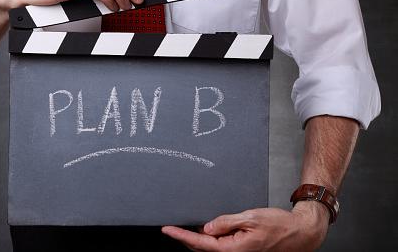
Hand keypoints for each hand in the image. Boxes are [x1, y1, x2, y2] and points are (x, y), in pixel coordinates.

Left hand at [162, 202, 329, 251]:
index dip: (181, 236)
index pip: (200, 244)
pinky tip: (208, 229)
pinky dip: (211, 239)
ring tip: (187, 226)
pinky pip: (221, 246)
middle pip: (202, 249)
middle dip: (186, 238)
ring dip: (198, 239)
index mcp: (233, 249)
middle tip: (172, 227)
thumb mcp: (250, 217)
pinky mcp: (243, 251)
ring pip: (211, 248)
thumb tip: (206, 228)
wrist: (299, 233)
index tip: (167, 230)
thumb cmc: (279, 225)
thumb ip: (226, 222)